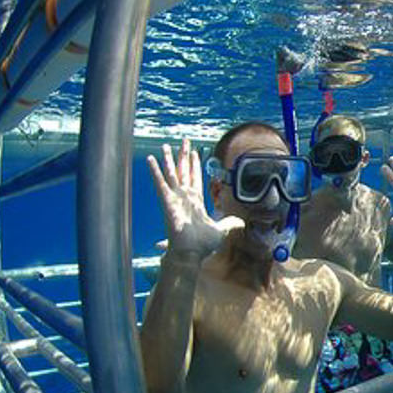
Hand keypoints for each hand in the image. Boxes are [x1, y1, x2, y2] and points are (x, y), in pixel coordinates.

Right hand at [146, 138, 242, 259]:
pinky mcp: (167, 201)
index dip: (195, 165)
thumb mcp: (222, 229)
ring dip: (169, 159)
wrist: (192, 252)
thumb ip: (230, 223)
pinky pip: (160, 183)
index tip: (195, 152)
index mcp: (196, 201)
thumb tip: (242, 222)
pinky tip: (151, 159)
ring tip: (166, 145)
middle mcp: (184, 197)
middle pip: (184, 171)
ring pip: (172, 173)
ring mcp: (175, 198)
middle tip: (183, 141)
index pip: (195, 178)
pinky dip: (155, 171)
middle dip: (184, 156)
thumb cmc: (203, 243)